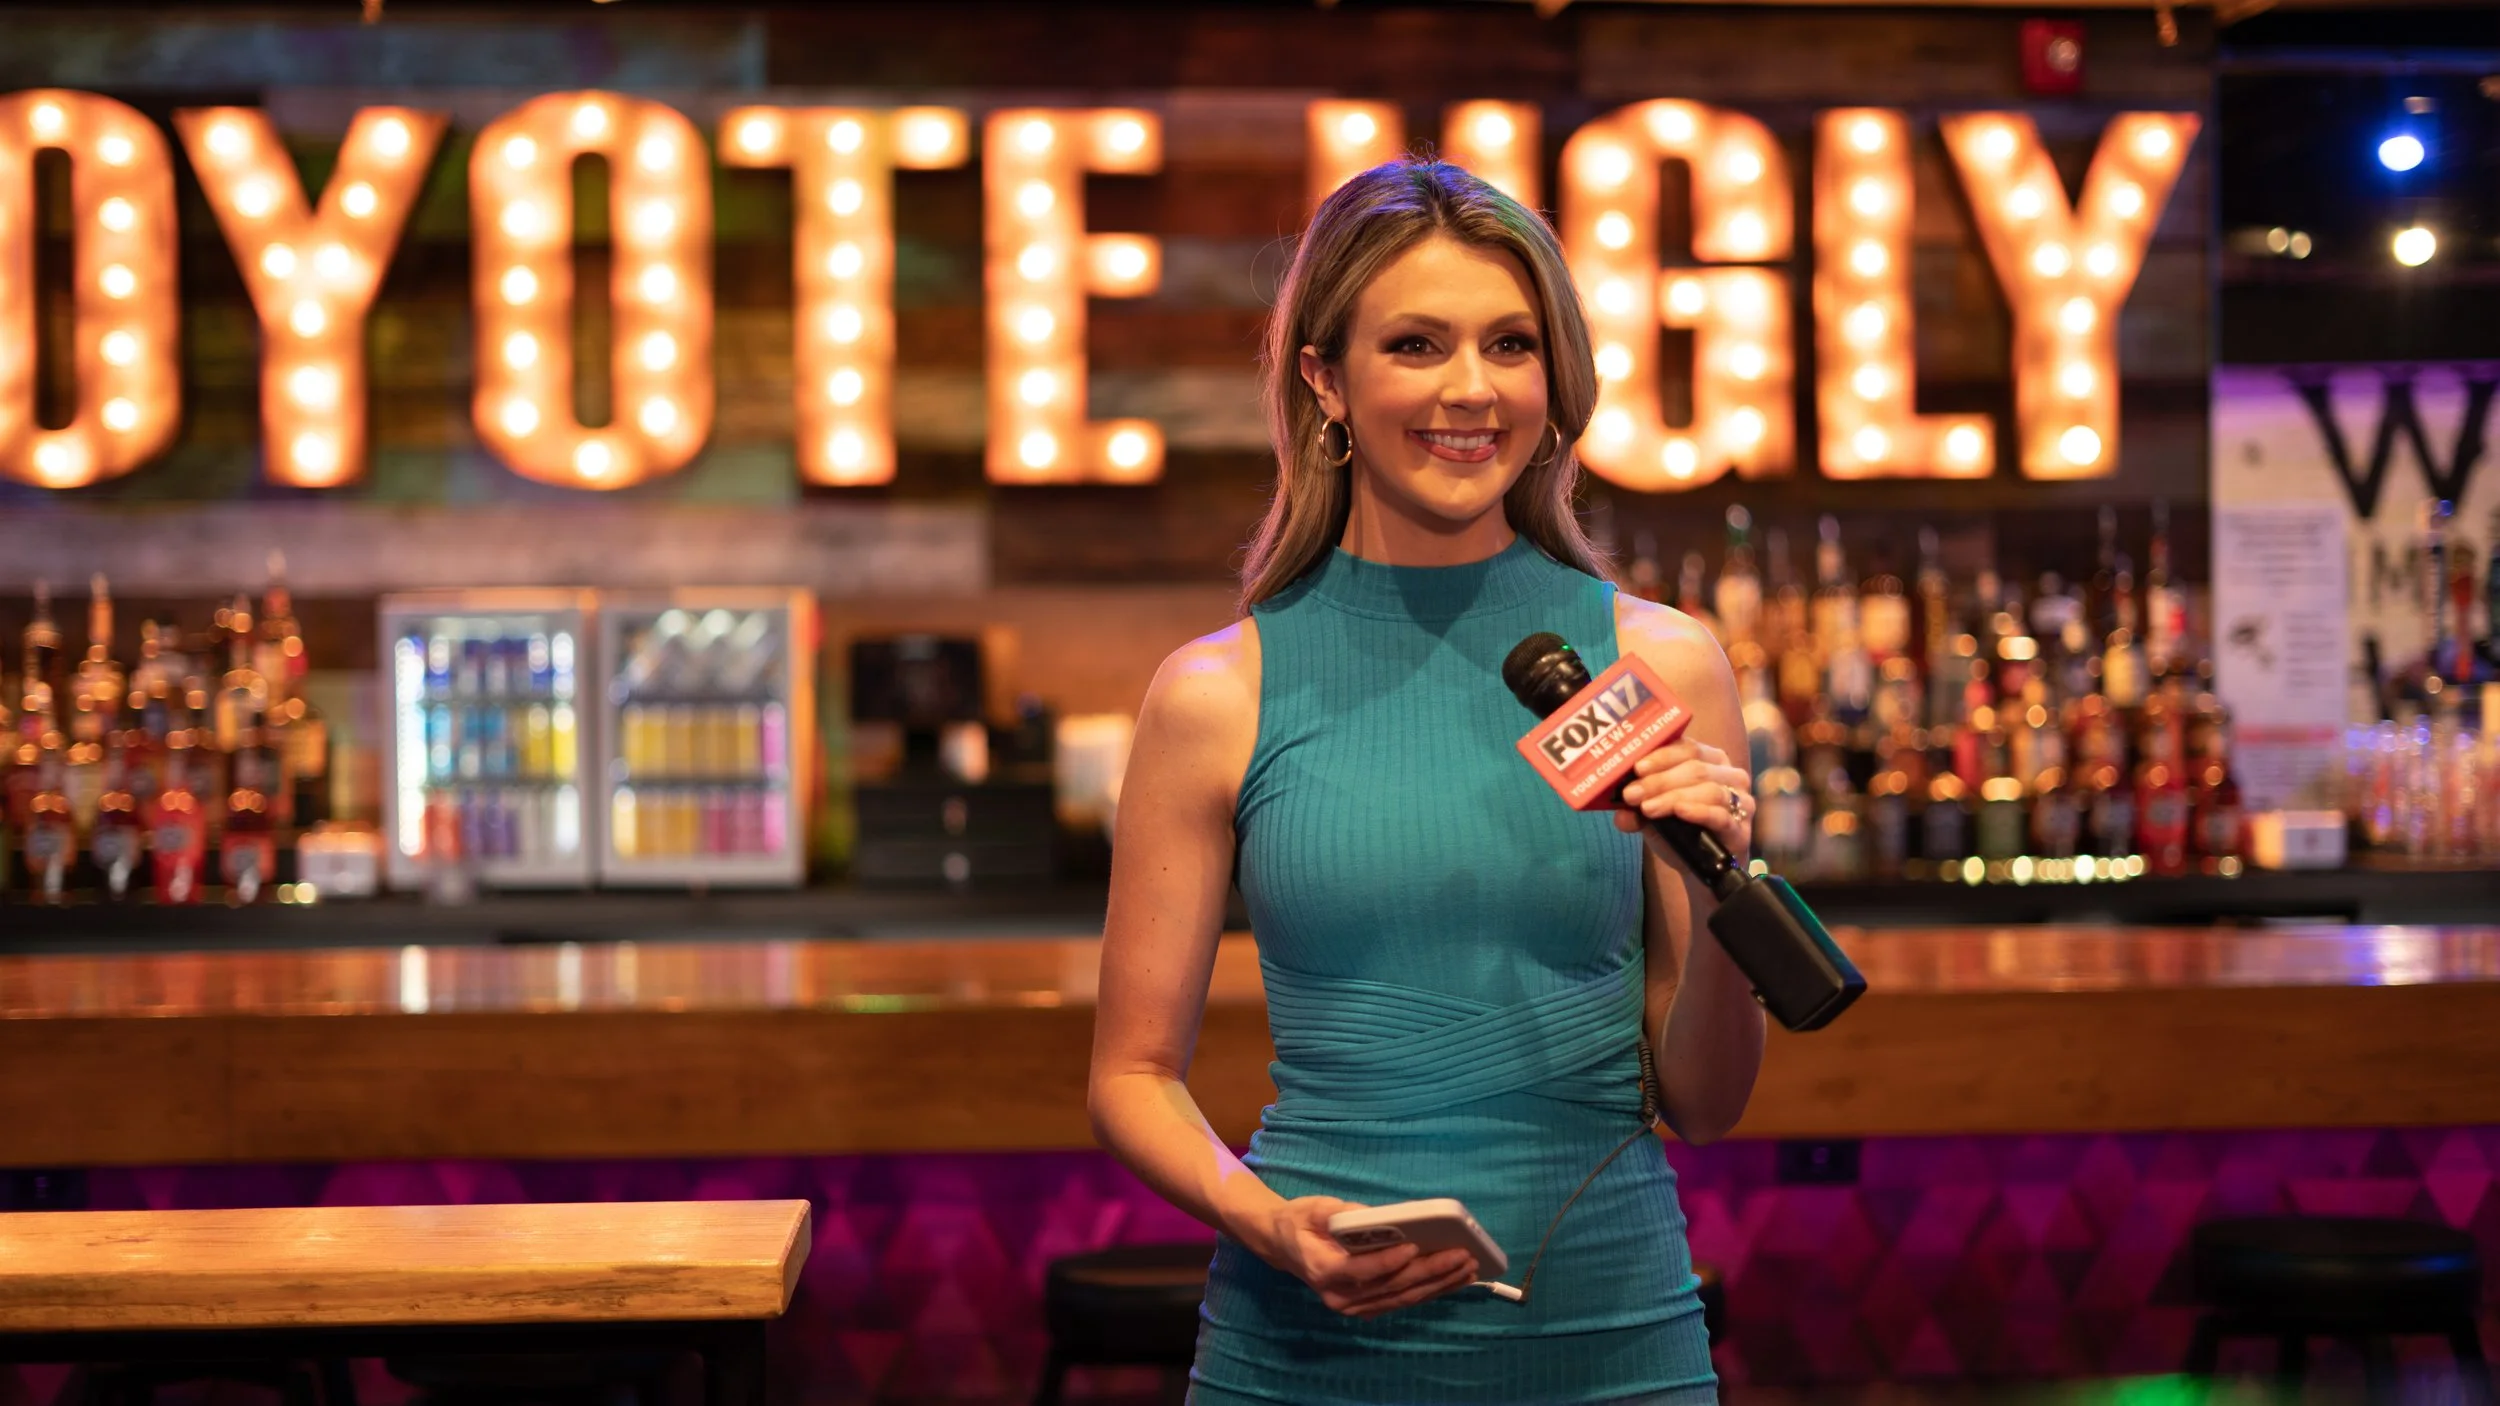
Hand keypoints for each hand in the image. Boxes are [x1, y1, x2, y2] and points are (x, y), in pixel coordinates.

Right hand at [1253, 1196, 1478, 1317]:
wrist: (1284, 1245)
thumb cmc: (1300, 1221)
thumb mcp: (1314, 1208)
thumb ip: (1342, 1213)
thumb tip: (1377, 1217)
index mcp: (1323, 1271)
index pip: (1360, 1270)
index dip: (1388, 1261)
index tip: (1415, 1246)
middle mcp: (1339, 1297)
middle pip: (1391, 1287)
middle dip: (1430, 1271)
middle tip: (1462, 1255)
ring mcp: (1354, 1307)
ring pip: (1402, 1298)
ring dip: (1439, 1284)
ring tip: (1468, 1268)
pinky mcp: (1367, 1307)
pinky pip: (1402, 1300)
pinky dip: (1431, 1290)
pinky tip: (1455, 1279)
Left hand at [1614, 739, 1752, 857]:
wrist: (1698, 866)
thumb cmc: (1678, 829)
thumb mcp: (1651, 814)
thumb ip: (1635, 807)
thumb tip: (1619, 810)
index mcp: (1710, 760)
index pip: (1688, 747)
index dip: (1661, 756)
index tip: (1636, 768)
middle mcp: (1730, 774)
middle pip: (1695, 768)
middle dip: (1659, 781)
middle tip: (1632, 794)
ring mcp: (1741, 801)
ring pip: (1708, 789)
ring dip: (1673, 797)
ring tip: (1647, 808)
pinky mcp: (1742, 828)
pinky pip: (1722, 815)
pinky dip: (1699, 811)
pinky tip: (1680, 812)